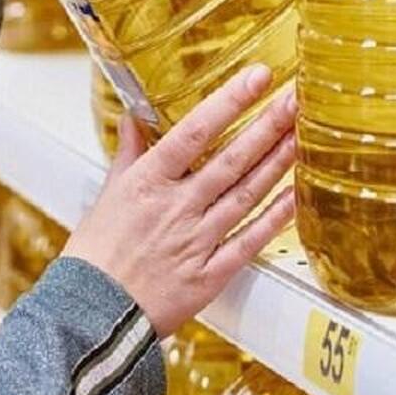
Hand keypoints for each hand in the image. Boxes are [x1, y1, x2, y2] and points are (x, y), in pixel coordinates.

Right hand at [64, 64, 297, 337]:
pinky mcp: (210, 274)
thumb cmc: (96, 256)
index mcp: (147, 182)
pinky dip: (275, 218)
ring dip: (278, 163)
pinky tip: (297, 195)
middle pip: (231, 159)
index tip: (258, 77)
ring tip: (303, 134)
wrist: (91, 317)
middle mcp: (176, 207)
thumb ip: (130, 152)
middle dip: (268, 126)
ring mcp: (196, 240)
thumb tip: (134, 117)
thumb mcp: (108, 194)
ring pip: (246, 194)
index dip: (229, 102)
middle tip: (297, 98)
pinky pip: (250, 241)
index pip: (194, 131)